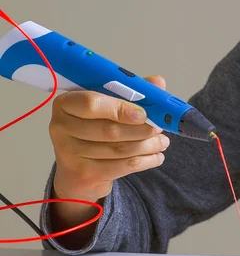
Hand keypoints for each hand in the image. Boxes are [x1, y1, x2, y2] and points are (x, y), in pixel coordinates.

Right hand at [49, 75, 169, 202]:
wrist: (78, 170)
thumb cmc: (95, 129)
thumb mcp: (109, 106)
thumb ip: (132, 93)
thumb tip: (157, 82)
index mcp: (66, 103)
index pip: (91, 103)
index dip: (120, 108)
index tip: (143, 114)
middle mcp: (61, 127)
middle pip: (109, 130)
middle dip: (141, 130)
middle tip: (159, 128)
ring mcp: (69, 153)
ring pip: (118, 149)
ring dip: (147, 145)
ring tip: (163, 142)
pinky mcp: (83, 173)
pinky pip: (121, 167)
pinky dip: (145, 161)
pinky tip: (157, 157)